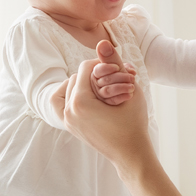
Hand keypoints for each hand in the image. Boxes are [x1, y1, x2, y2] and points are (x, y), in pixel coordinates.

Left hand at [63, 42, 153, 172]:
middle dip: (91, 76)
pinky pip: (62, 103)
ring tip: (99, 88)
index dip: (101, 65)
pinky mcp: (69, 126)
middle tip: (109, 81)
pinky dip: (72, 96)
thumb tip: (101, 41)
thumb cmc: (134, 123)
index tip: (115, 71)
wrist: (130, 154)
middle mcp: (69, 111)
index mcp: (80, 102)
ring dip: (82, 85)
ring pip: (67, 88)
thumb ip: (114, 63)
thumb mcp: (129, 88)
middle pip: (74, 77)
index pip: (85, 67)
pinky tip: (89, 97)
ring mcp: (67, 120)